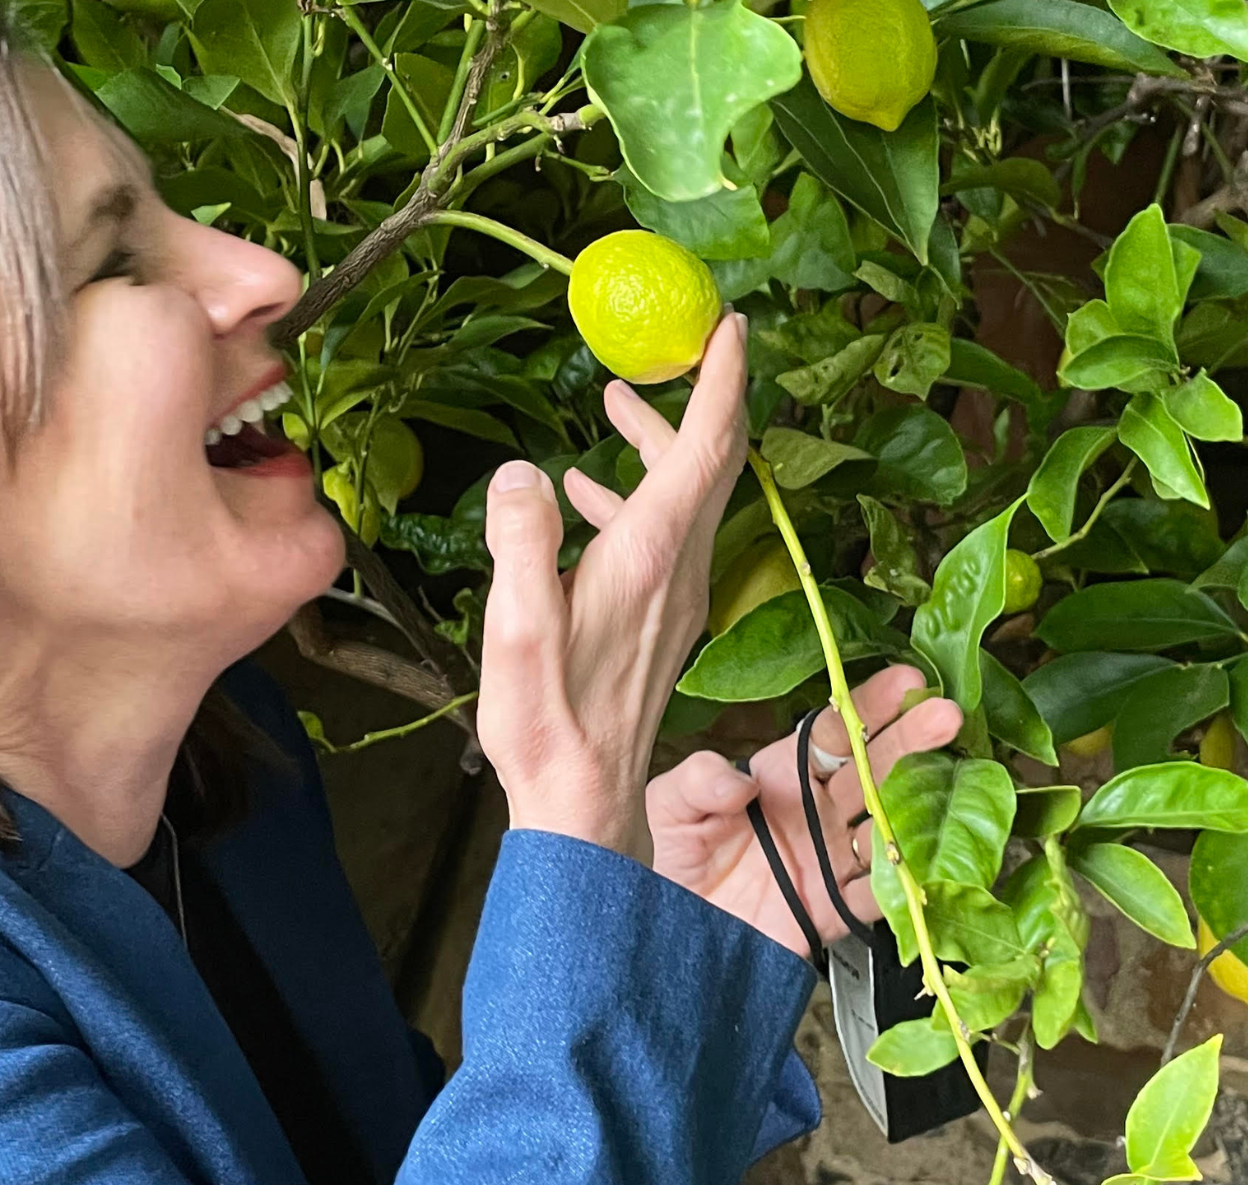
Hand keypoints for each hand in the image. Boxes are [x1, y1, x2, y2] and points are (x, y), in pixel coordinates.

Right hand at [475, 314, 749, 855]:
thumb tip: (524, 472)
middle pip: (712, 461)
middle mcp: (678, 566)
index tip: (729, 323)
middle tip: (681, 342)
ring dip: (659, 443)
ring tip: (615, 402)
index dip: (723, 379)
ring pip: (688, 495)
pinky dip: (637, 494)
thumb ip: (522, 540)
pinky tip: (583, 495)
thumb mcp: (518, 625)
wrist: (583, 797)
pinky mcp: (661, 617)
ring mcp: (676, 594)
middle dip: (700, 394)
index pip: (707, 446)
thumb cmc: (547, 719)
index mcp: (651, 553)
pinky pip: (665, 532)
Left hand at [647, 665, 964, 957]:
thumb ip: (697, 781)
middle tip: (945, 714)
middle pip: (873, 767)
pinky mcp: (834, 909)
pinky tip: (928, 857)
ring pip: (888, 822)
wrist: (674, 942)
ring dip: (920, 802)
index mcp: (780, 777)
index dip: (868, 706)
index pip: (833, 732)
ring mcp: (830, 859)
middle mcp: (815, 812)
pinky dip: (905, 879)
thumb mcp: (668, 809)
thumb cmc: (672, 866)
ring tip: (950, 779)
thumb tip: (740, 782)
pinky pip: (880, 893)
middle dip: (910, 738)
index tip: (904, 682)